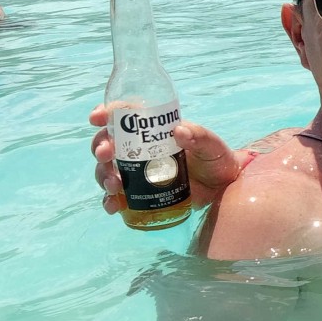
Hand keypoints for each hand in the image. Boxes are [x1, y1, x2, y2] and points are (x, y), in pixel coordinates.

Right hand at [90, 105, 251, 213]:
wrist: (224, 189)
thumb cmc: (216, 159)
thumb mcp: (212, 145)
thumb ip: (199, 136)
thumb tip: (179, 131)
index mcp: (153, 131)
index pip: (124, 117)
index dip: (106, 114)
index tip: (97, 118)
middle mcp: (139, 150)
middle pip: (109, 144)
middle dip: (101, 147)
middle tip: (105, 155)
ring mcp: (137, 173)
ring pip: (108, 170)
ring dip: (104, 175)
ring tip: (115, 185)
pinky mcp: (139, 195)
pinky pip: (117, 198)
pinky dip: (110, 201)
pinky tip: (113, 206)